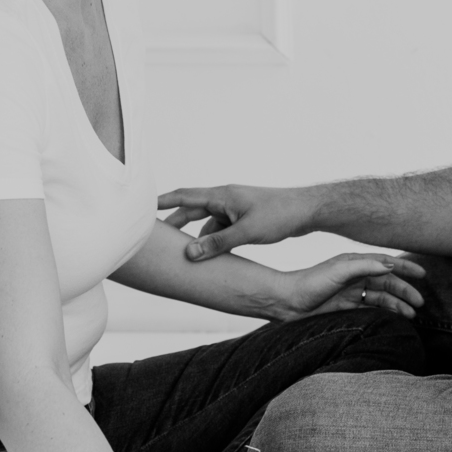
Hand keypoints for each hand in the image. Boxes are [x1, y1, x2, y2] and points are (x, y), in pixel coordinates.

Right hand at [158, 184, 313, 259]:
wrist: (307, 212)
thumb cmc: (280, 215)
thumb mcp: (247, 232)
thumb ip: (218, 243)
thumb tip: (190, 253)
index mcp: (223, 196)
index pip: (185, 196)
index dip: (163, 202)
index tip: (143, 207)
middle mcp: (226, 199)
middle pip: (193, 209)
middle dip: (175, 222)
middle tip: (157, 236)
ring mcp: (236, 208)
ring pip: (208, 222)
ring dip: (197, 236)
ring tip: (184, 253)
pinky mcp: (244, 218)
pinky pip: (221, 228)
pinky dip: (213, 240)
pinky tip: (211, 255)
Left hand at [280, 252, 424, 319]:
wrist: (286, 302)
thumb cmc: (309, 283)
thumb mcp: (338, 272)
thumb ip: (364, 267)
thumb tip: (389, 266)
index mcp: (355, 263)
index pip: (386, 263)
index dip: (405, 269)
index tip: (423, 274)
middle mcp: (355, 276)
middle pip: (387, 283)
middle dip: (405, 292)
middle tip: (420, 303)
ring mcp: (351, 291)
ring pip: (381, 297)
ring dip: (396, 305)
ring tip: (411, 316)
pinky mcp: (345, 306)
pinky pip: (370, 308)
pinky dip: (384, 313)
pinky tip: (393, 320)